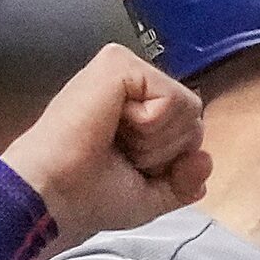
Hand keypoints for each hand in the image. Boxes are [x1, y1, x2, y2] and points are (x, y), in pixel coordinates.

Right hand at [0, 44, 209, 245]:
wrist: (55, 197)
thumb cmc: (89, 197)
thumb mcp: (151, 197)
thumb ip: (184, 182)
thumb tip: (204, 158)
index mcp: (136, 111)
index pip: (191, 129)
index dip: (172, 161)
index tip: (129, 168)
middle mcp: (131, 87)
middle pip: (194, 117)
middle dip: (166, 151)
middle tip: (119, 155)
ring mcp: (125, 71)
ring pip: (189, 107)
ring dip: (156, 141)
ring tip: (113, 141)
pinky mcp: (118, 62)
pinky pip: (171, 97)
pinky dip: (150, 125)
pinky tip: (113, 125)